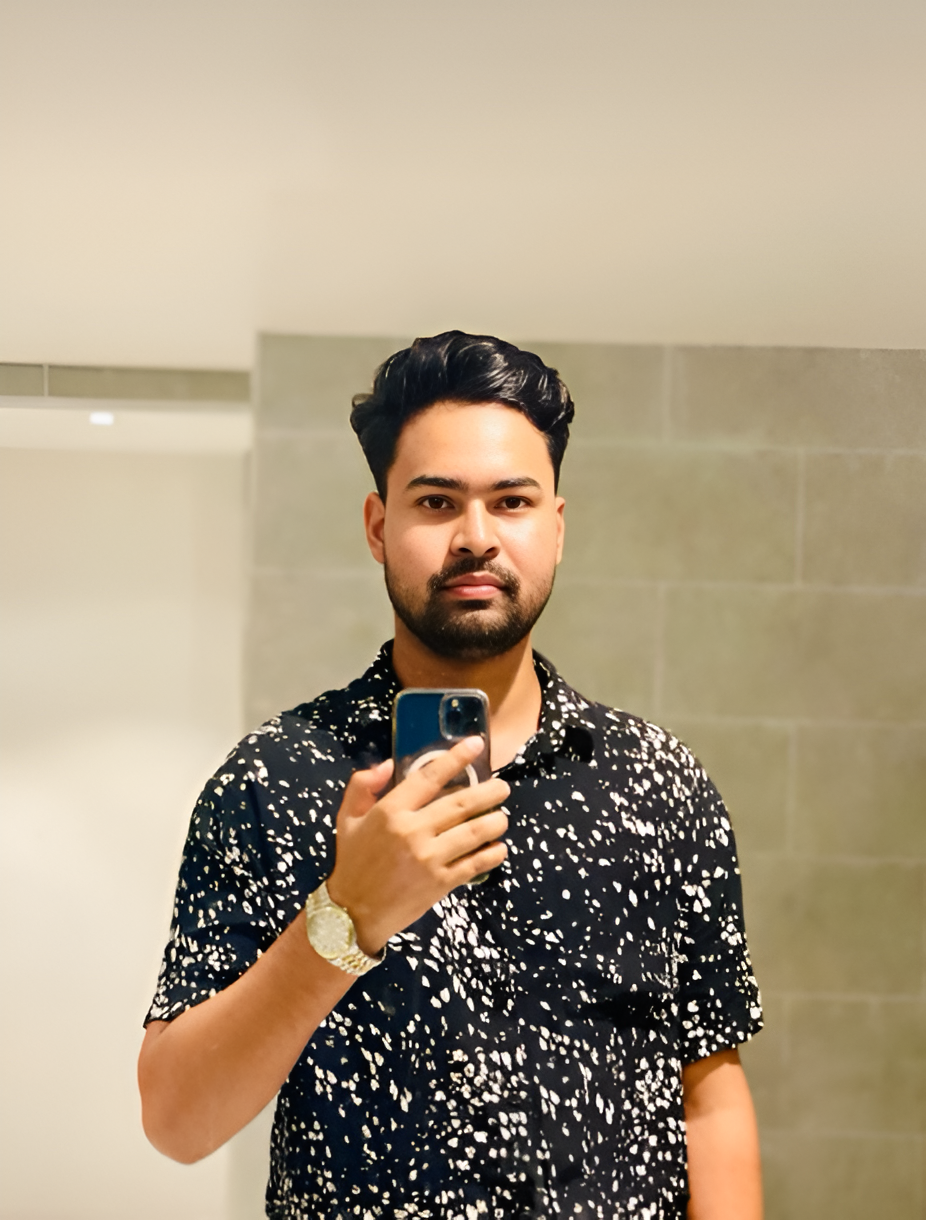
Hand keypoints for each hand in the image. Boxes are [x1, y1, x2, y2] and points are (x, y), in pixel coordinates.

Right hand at [325, 737, 508, 954]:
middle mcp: (412, 831)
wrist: (353, 912)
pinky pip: (473, 864)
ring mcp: (428, 858)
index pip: (429, 777)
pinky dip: (491, 855)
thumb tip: (389, 764)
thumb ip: (363, 786)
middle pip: (461, 804)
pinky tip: (500, 848)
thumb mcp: (348, 818)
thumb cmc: (353, 861)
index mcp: (390, 811)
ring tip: (503, 817)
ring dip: (494, 822)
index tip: (476, 745)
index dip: (456, 758)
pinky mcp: (439, 883)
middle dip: (489, 792)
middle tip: (502, 787)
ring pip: (473, 833)